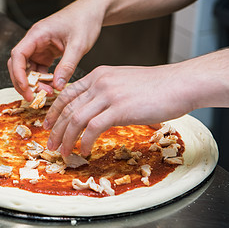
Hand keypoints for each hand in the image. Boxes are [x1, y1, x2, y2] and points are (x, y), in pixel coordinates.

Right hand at [7, 0, 104, 100]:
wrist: (91, 12)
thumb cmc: (84, 21)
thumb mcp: (78, 45)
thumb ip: (67, 66)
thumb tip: (57, 86)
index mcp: (37, 34)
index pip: (18, 55)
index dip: (18, 74)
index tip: (26, 89)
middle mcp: (34, 41)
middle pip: (18, 64)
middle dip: (23, 83)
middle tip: (33, 98)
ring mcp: (39, 48)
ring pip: (28, 70)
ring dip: (34, 84)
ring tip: (47, 94)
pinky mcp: (45, 54)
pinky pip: (38, 70)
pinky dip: (42, 81)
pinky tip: (52, 87)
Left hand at [43, 65, 194, 155]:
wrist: (180, 84)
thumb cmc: (157, 87)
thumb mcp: (124, 83)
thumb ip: (106, 93)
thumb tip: (96, 110)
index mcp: (98, 75)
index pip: (67, 94)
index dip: (54, 111)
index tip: (48, 125)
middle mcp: (99, 82)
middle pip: (67, 108)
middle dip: (55, 129)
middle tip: (50, 145)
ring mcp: (108, 95)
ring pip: (76, 119)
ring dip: (66, 139)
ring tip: (63, 152)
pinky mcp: (119, 109)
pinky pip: (93, 128)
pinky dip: (85, 141)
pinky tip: (84, 150)